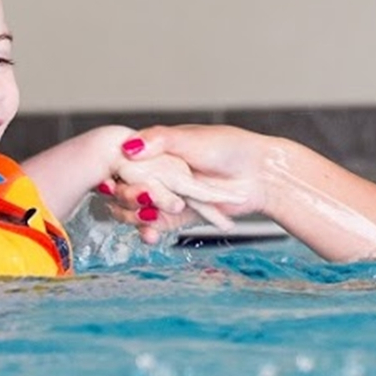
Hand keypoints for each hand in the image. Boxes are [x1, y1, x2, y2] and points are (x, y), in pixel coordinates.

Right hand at [111, 149, 242, 232]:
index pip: (122, 164)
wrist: (260, 174)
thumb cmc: (229, 148)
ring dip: (136, 216)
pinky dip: (148, 232)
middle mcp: (157, 174)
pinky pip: (156, 226)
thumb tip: (127, 147)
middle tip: (143, 197)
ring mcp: (167, 195)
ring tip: (148, 216)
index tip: (115, 180)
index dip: (116, 174)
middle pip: (124, 190)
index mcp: (156, 151)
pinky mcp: (179, 215)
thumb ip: (160, 140)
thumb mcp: (192, 139)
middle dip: (128, 198)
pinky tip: (149, 235)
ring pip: (136, 211)